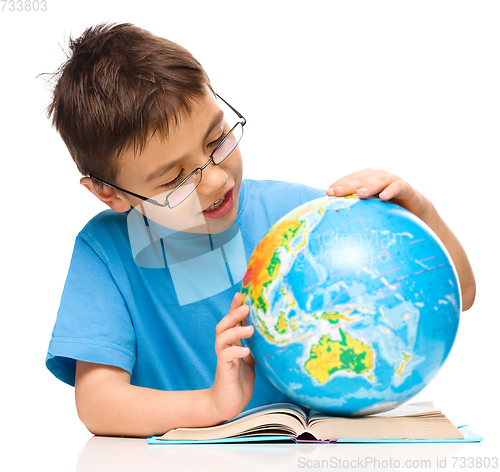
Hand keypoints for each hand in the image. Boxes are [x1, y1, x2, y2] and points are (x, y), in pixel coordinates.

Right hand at [209, 292, 255, 421]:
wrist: (226, 404)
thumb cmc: (239, 381)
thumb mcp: (251, 359)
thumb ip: (256, 346)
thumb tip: (273, 332)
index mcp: (232, 343)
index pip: (231, 321)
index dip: (234, 307)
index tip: (241, 293)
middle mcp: (225, 348)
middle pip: (223, 325)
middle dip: (233, 314)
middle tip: (245, 306)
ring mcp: (223, 359)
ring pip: (222, 338)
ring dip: (235, 331)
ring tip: (249, 328)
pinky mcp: (224, 371)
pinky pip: (226, 357)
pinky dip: (235, 351)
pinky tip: (246, 351)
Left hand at [326, 168, 430, 219]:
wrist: (413, 210)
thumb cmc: (385, 209)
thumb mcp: (368, 208)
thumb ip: (354, 209)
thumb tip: (333, 220)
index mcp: (365, 179)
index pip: (349, 179)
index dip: (339, 184)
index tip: (327, 193)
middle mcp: (377, 177)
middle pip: (361, 179)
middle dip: (348, 185)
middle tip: (337, 193)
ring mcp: (392, 180)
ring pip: (379, 180)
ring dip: (369, 186)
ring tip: (360, 194)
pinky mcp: (406, 187)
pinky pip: (398, 186)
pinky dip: (391, 190)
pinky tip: (384, 196)